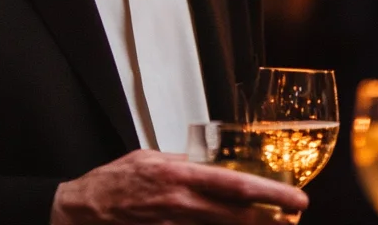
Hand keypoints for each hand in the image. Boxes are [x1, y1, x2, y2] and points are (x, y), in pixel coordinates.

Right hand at [50, 150, 308, 224]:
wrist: (81, 209)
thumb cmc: (115, 182)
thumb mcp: (151, 159)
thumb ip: (185, 163)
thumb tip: (214, 164)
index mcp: (180, 175)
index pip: (237, 185)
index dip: (271, 194)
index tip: (296, 199)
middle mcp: (180, 204)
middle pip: (238, 217)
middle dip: (272, 220)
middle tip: (294, 219)